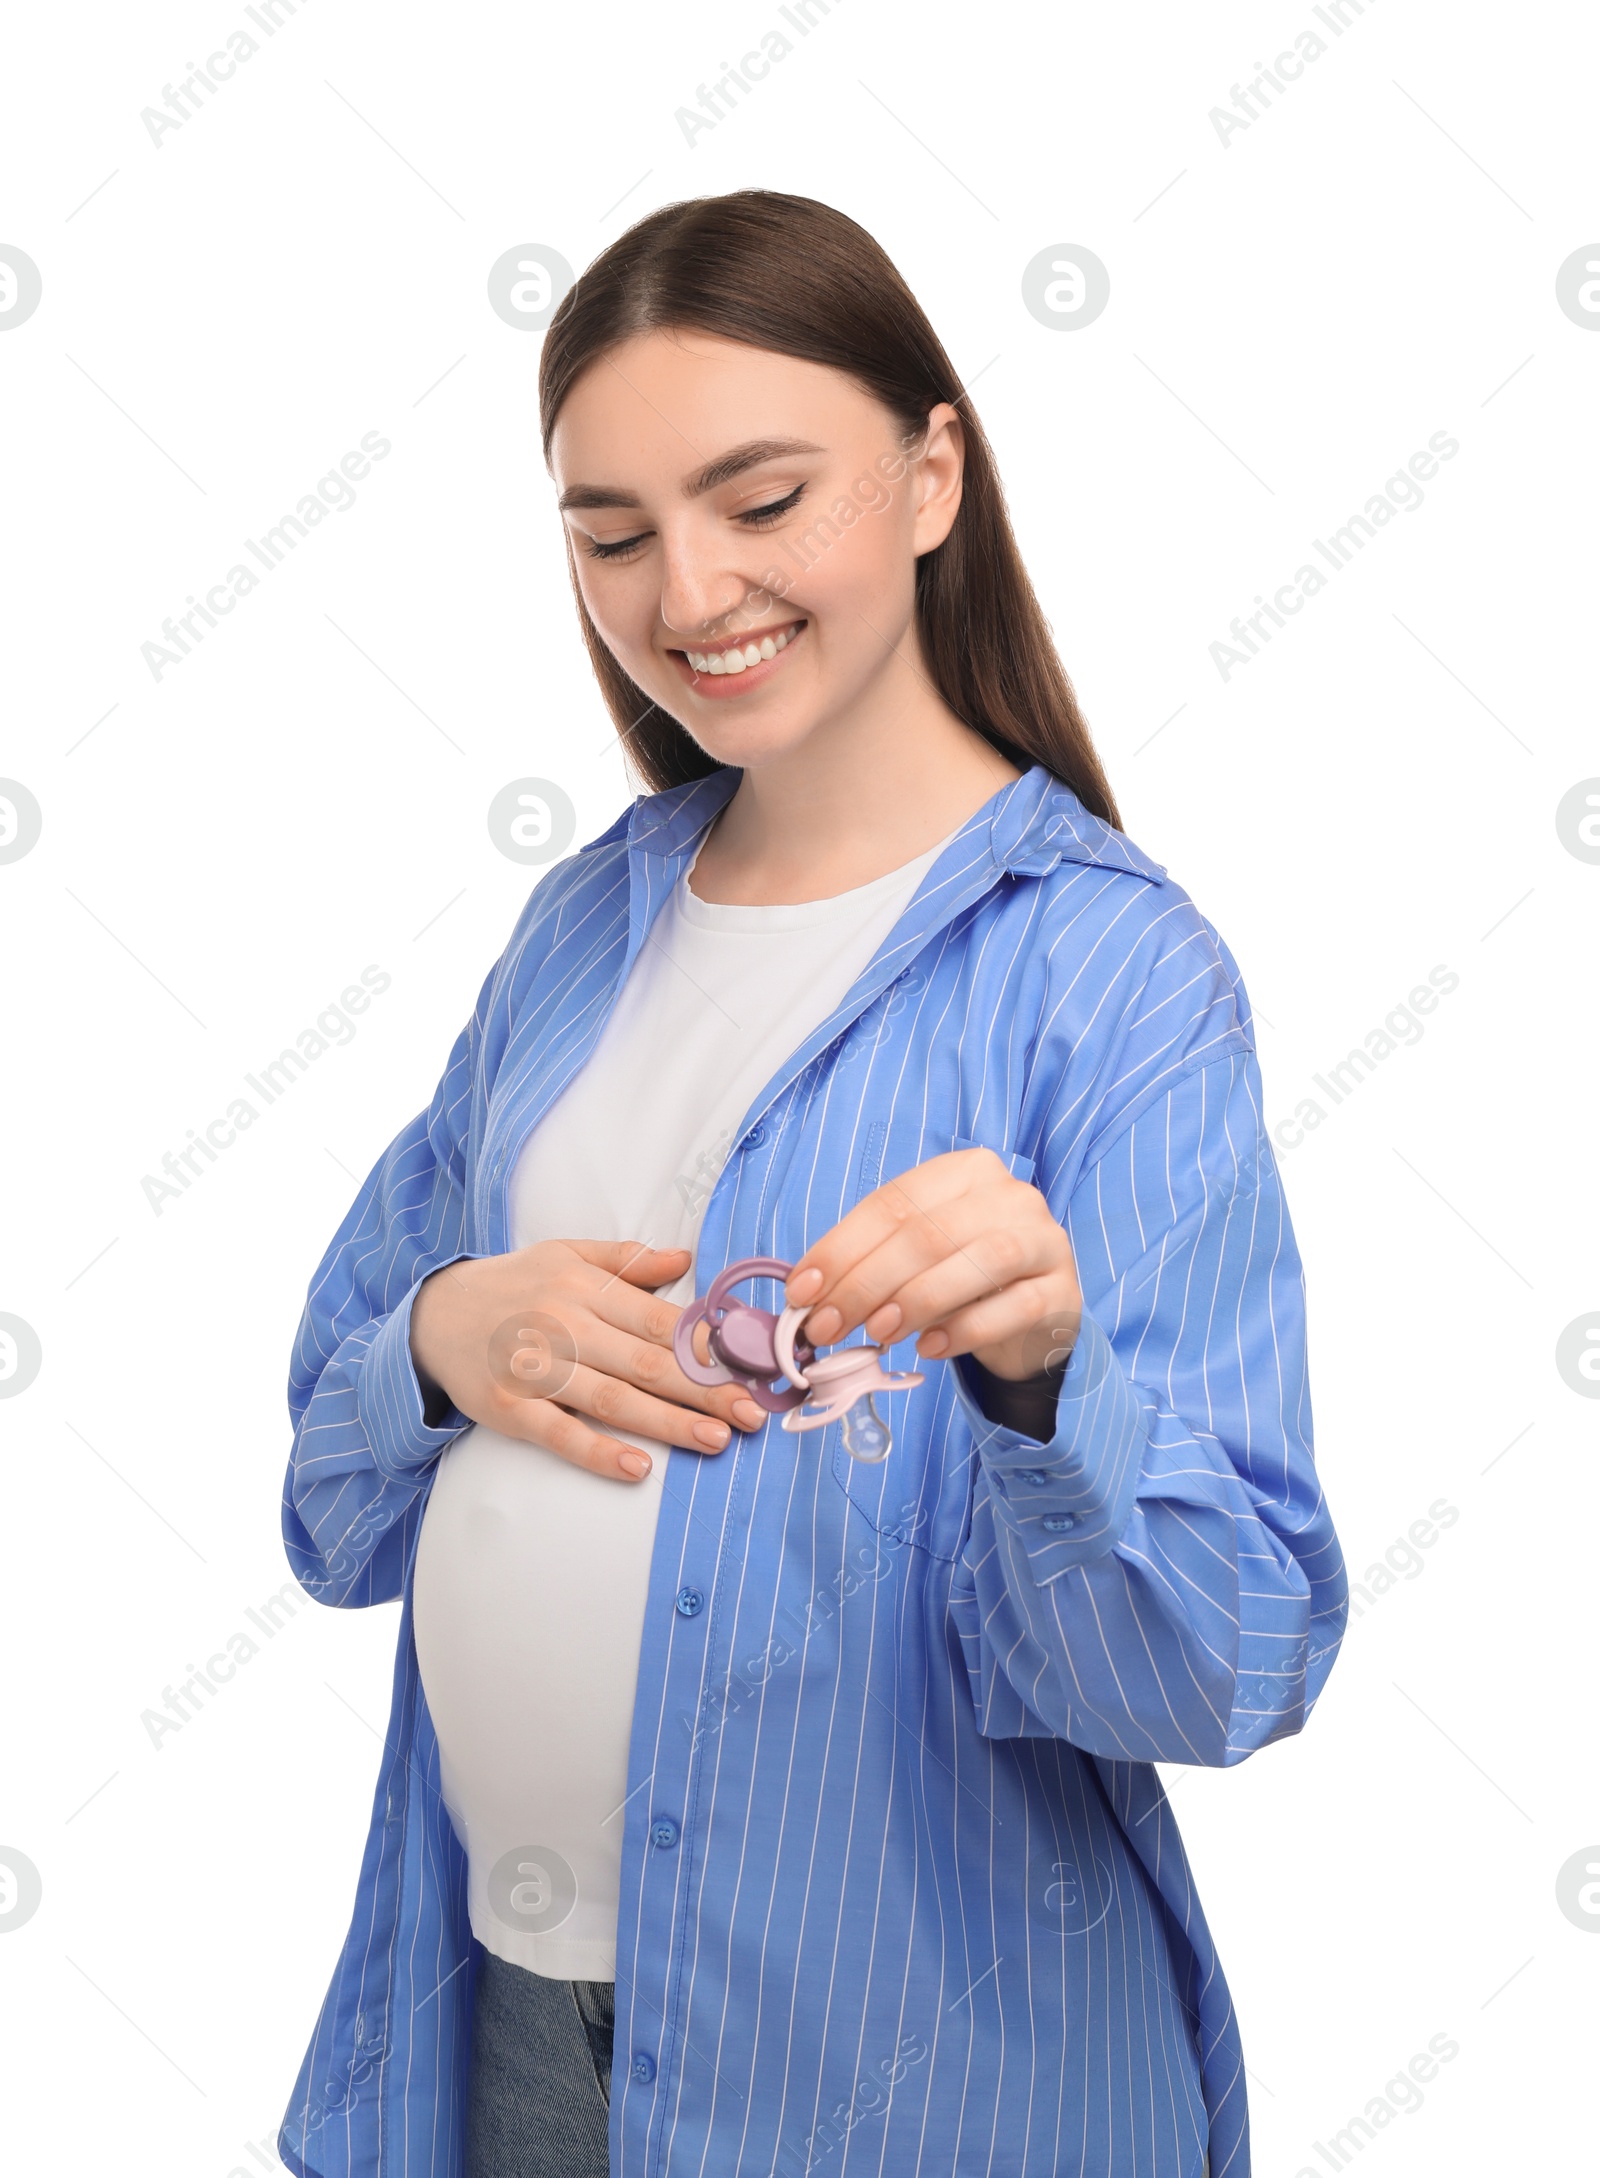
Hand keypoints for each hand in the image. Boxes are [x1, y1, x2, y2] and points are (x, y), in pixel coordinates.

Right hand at [408, 1240, 768, 1482]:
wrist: (432, 1315)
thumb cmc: (513, 1285)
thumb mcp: (566, 1255)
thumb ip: (627, 1260)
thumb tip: (687, 1260)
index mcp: (584, 1288)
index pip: (657, 1320)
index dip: (707, 1346)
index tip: (749, 1365)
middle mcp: (562, 1326)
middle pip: (645, 1363)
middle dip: (705, 1389)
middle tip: (752, 1413)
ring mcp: (534, 1371)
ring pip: (611, 1401)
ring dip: (668, 1423)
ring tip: (717, 1439)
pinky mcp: (507, 1409)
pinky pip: (559, 1435)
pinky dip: (598, 1453)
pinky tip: (638, 1469)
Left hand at [783, 1148, 1081, 1381]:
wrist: (1032, 1317)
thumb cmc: (961, 1279)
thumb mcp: (915, 1256)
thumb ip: (868, 1261)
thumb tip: (807, 1292)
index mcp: (966, 1172)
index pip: (893, 1203)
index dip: (841, 1247)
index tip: (802, 1291)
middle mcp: (1011, 1196)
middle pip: (928, 1233)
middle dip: (866, 1282)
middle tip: (826, 1325)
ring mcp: (1044, 1241)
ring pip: (979, 1262)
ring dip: (916, 1300)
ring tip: (877, 1332)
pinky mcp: (1062, 1291)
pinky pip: (1014, 1307)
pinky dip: (965, 1330)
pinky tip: (930, 1347)